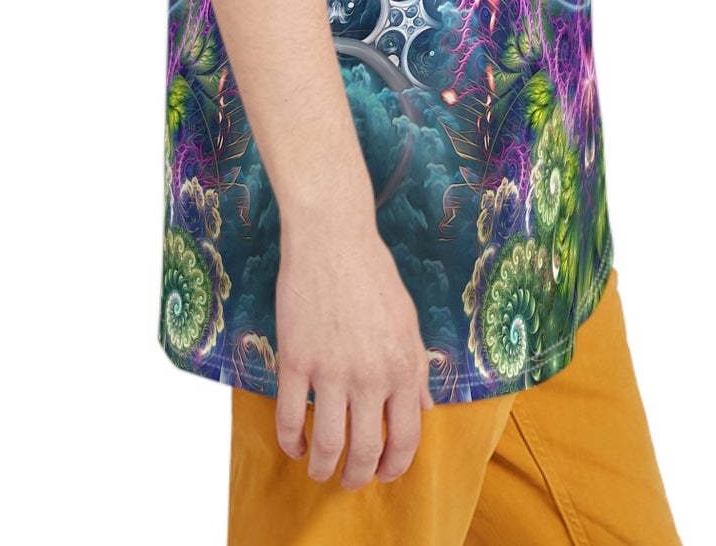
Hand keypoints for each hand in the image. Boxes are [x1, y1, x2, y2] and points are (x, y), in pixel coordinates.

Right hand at [273, 223, 436, 488]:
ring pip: (327, 443)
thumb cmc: (372, 272)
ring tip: (319, 471)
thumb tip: (426, 407)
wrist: (332, 236)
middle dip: (358, 476)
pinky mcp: (296, 359)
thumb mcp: (408, 320)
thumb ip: (417, 367)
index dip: (396, 464)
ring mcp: (330, 369)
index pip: (406, 436)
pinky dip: (290, 443)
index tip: (386, 473)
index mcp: (403, 366)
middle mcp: (370, 375)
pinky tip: (294, 445)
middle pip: (366, 451)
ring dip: (323, 468)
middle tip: (350, 480)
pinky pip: (289, 418)